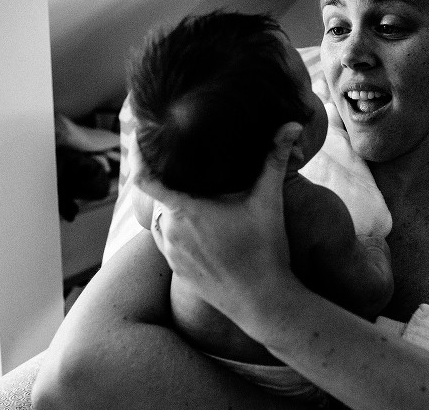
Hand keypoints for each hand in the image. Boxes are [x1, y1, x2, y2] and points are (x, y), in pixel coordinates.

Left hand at [131, 122, 302, 318]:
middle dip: (169, 179)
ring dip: (173, 205)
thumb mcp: (269, 201)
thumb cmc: (266, 251)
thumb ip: (275, 159)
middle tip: (181, 161)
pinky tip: (198, 223)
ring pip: (162, 218)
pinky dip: (176, 227)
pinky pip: (167, 240)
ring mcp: (170, 253)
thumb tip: (292, 125)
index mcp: (185, 211)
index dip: (136, 155)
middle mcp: (170, 232)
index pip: (144, 178)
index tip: (137, 136)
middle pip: (158, 195)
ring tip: (190, 190)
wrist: (264, 302)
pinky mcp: (176, 270)